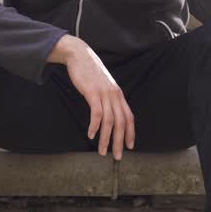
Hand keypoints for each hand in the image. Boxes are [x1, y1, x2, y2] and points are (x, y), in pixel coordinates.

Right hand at [57, 36, 134, 159]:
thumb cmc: (90, 72)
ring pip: (109, 121)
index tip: (130, 146)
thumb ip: (107, 98)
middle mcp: (114, 95)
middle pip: (121, 122)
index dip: (131, 133)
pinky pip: (96, 113)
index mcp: (118, 94)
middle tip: (117, 156)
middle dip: (120, 141)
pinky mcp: (93, 92)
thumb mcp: (103, 85)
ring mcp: (104, 93)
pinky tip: (91, 135)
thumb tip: (109, 113)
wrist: (79, 55)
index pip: (129, 117)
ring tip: (101, 151)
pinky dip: (94, 126)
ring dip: (105, 138)